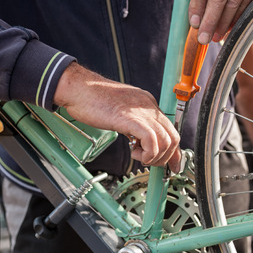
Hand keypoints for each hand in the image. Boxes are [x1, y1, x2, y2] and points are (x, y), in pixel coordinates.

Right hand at [53, 62, 180, 171]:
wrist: (78, 88)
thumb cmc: (93, 99)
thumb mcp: (121, 111)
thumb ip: (134, 123)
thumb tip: (141, 141)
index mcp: (147, 103)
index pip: (170, 129)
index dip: (173, 150)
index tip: (171, 164)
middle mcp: (149, 106)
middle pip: (173, 136)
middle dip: (165, 157)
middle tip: (149, 162)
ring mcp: (141, 111)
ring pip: (166, 141)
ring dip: (154, 157)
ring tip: (139, 157)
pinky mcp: (130, 119)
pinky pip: (151, 140)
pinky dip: (147, 154)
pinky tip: (134, 154)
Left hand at [189, 0, 252, 43]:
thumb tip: (196, 17)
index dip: (196, 5)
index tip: (194, 23)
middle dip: (211, 20)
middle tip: (204, 38)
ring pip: (235, 1)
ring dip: (225, 23)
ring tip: (216, 36)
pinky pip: (249, 2)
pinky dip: (239, 17)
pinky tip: (230, 27)